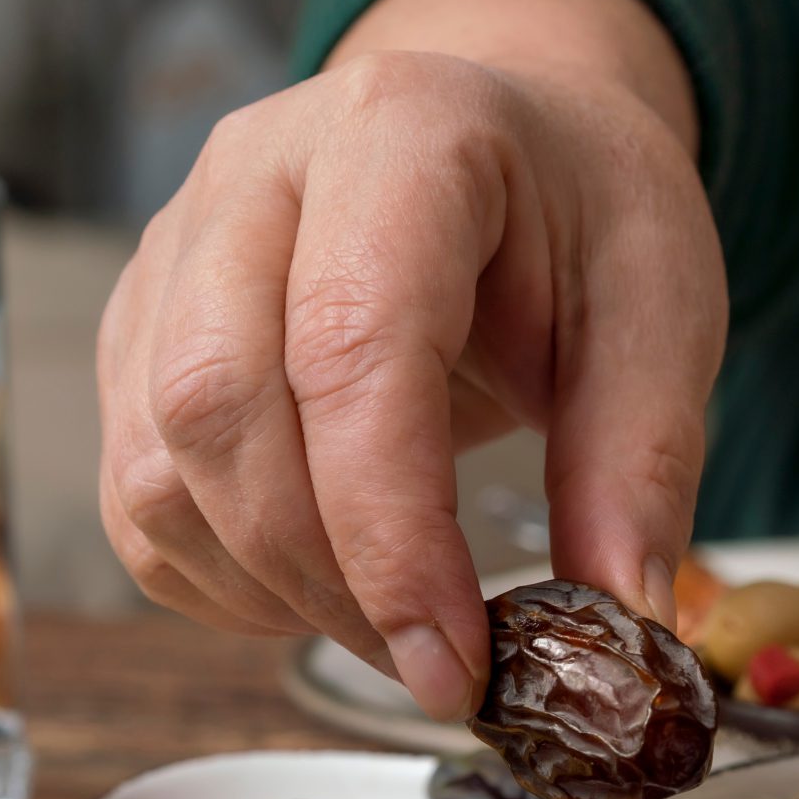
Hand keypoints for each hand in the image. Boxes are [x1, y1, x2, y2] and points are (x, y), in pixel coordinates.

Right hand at [97, 43, 724, 716]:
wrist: (513, 143)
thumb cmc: (580, 213)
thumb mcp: (662, 312)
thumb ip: (640, 468)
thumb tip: (618, 626)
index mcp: (400, 134)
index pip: (349, 349)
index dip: (391, 533)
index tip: (455, 657)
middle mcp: (255, 174)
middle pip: (219, 409)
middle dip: (327, 578)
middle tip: (435, 664)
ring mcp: (176, 250)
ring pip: (157, 467)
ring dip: (272, 591)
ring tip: (393, 629)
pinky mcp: (143, 333)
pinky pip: (136, 498)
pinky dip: (222, 582)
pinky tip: (323, 593)